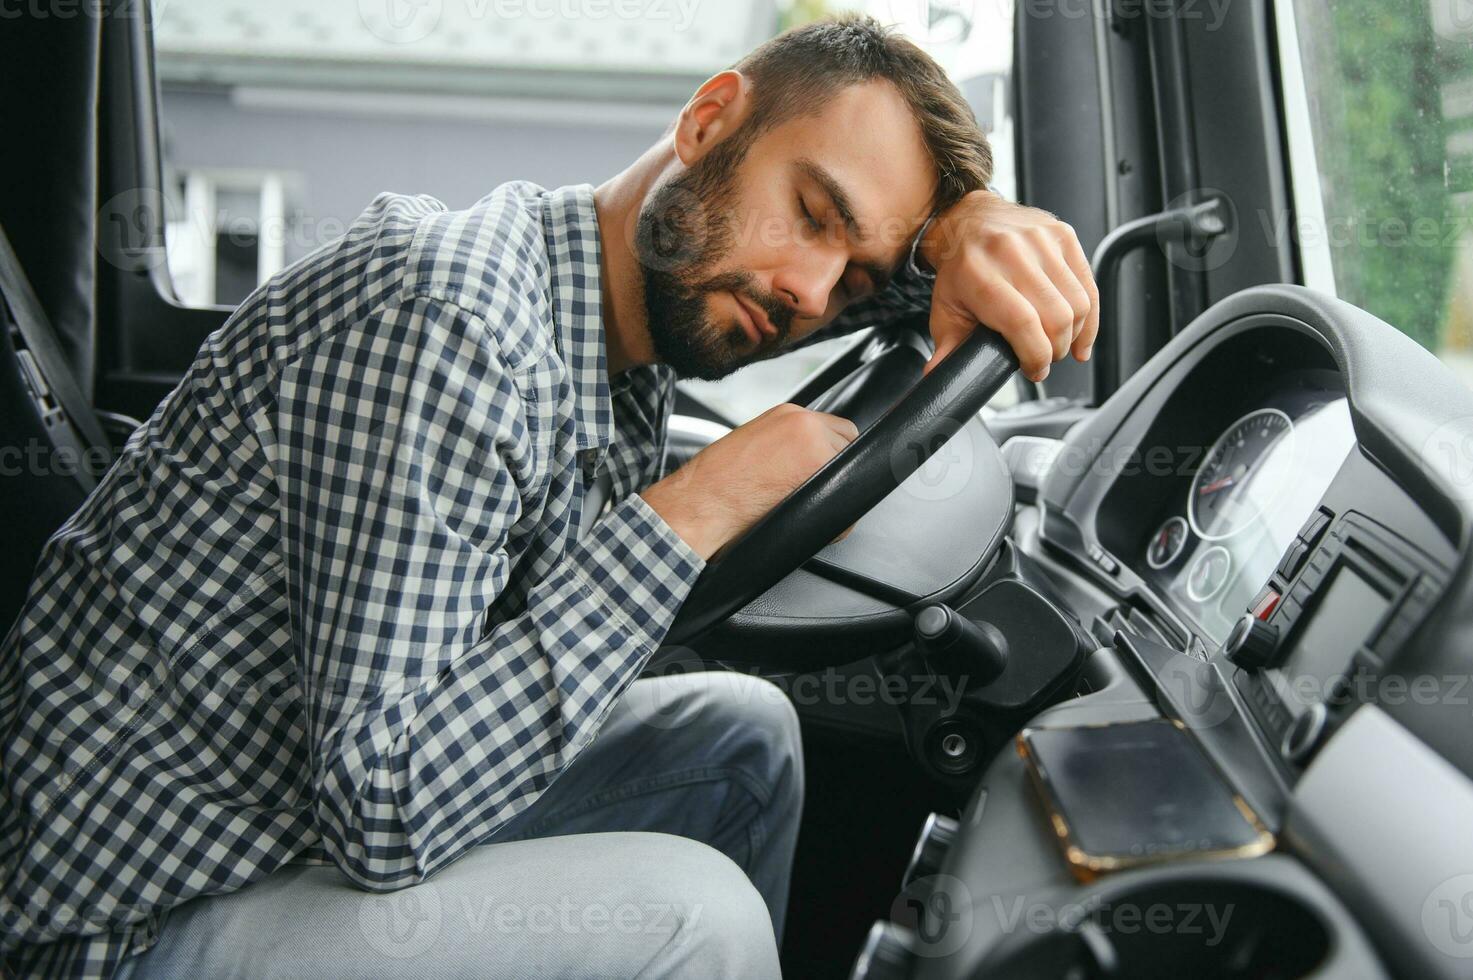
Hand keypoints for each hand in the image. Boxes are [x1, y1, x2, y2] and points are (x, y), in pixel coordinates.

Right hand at [641, 403, 858, 560]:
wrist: (700, 503)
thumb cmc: (714, 482)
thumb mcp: (751, 444)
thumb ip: (784, 444)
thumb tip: (802, 461)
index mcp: (787, 415)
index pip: (834, 428)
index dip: (829, 453)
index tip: (818, 471)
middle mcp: (805, 423)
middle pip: (848, 444)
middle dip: (836, 469)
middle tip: (810, 491)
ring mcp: (816, 447)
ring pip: (851, 471)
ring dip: (835, 493)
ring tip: (803, 507)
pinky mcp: (820, 473)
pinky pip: (846, 501)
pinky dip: (834, 519)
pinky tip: (805, 519)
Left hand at [919, 190, 1098, 382]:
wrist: (969, 219)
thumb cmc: (959, 269)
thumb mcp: (945, 308)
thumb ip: (947, 347)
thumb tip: (937, 377)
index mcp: (978, 273)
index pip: (1022, 324)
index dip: (1035, 356)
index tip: (1034, 370)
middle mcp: (1011, 252)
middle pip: (1056, 317)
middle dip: (1055, 350)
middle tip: (1044, 359)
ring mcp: (1041, 240)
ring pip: (1078, 304)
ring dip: (1073, 335)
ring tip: (1057, 344)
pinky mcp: (1063, 235)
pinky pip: (1089, 285)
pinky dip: (1090, 317)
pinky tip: (1081, 335)